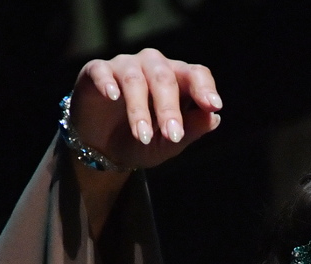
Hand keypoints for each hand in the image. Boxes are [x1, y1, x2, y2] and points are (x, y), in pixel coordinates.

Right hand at [69, 49, 222, 171]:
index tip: (213, 105)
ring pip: (135, 79)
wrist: (103, 149)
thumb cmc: (142, 142)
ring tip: (142, 136)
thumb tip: (214, 118)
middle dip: (169, 109)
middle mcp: (153, 66)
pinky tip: (113, 96)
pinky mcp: (96, 71)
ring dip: (139, 109)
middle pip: (165, 78)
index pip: (196, 74)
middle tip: (172, 135)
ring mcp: (124, 66)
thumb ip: (191, 130)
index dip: (204, 88)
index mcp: (177, 79)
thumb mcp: (168, 144)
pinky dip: (108, 82)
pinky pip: (103, 71)